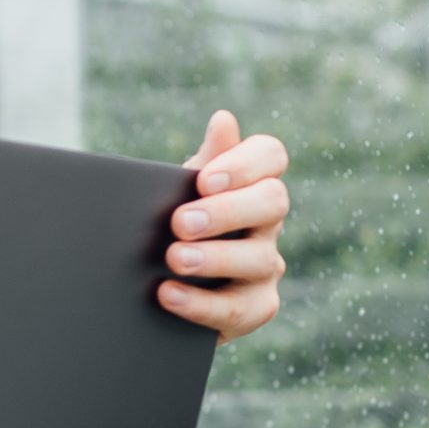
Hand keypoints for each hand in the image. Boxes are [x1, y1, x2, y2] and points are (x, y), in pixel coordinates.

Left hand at [160, 110, 287, 342]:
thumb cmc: (174, 229)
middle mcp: (268, 221)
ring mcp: (267, 265)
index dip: (244, 164)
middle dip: (226, 211)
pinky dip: (201, 304)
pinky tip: (168, 294)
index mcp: (252, 182)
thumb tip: (224, 119)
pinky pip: (240, 308)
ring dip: (214, 258)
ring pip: (259, 258)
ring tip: (173, 259)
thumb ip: (204, 161)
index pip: (270, 156)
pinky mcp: (258, 306)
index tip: (205, 180)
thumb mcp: (180, 194)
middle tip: (180, 222)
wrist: (156, 290)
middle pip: (272, 202)